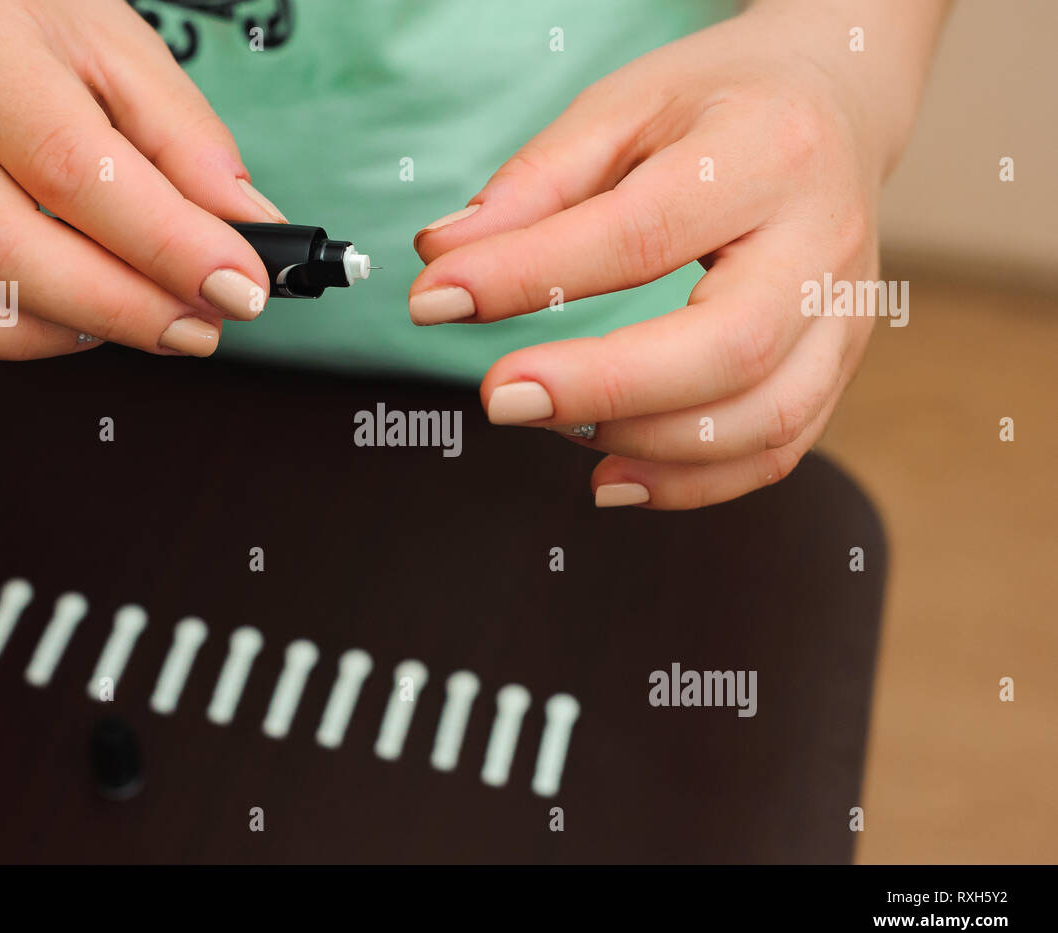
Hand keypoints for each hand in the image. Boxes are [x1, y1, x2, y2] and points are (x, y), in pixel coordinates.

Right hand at [0, 0, 285, 363]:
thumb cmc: (19, 25)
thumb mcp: (119, 48)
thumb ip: (189, 142)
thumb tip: (252, 232)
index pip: (74, 168)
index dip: (167, 245)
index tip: (241, 287)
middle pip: (5, 250)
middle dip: (124, 310)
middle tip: (200, 323)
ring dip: (59, 338)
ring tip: (128, 315)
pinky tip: (48, 316)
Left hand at [410, 1, 943, 508]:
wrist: (838, 101)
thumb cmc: (719, 105)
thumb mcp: (623, 108)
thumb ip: (535, 183)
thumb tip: (442, 258)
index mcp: (768, 152)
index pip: (642, 233)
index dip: (531, 275)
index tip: (438, 300)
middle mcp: (824, 242)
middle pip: (730, 348)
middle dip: (603, 388)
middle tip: (500, 397)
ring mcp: (842, 314)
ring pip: (764, 419)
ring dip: (643, 444)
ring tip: (552, 424)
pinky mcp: (840, 365)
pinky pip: (779, 450)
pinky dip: (690, 482)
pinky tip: (610, 474)